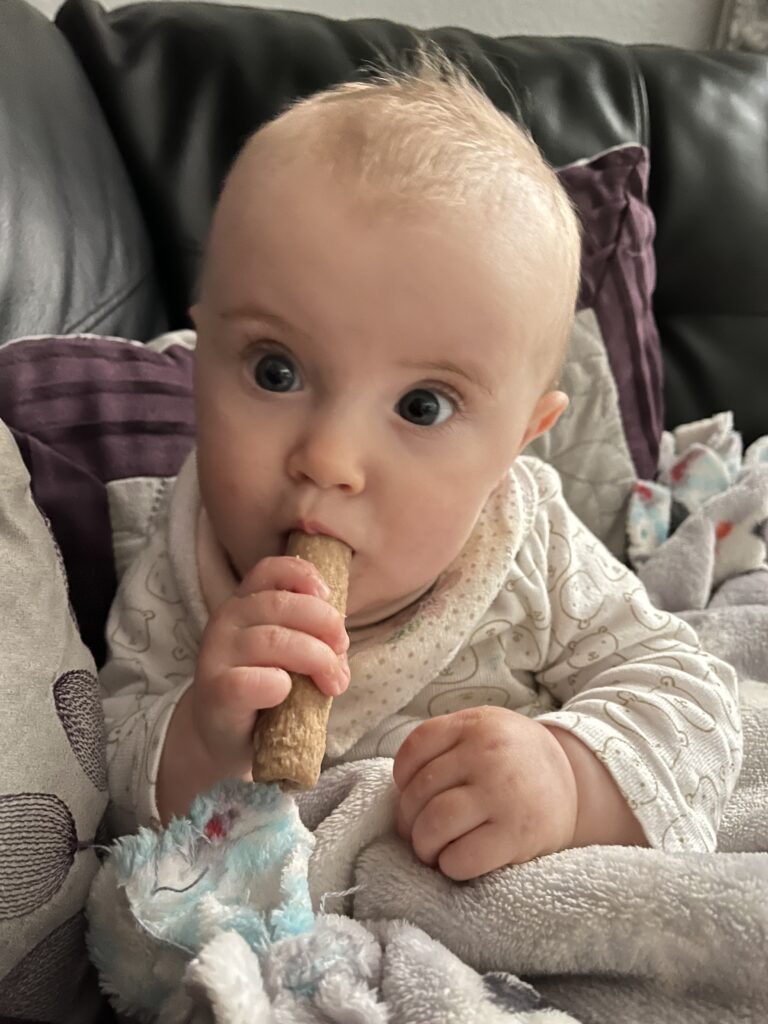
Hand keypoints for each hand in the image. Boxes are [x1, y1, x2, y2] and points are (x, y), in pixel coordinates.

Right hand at [158, 555, 348, 818]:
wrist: (222, 736)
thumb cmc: (264, 689)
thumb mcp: (289, 654)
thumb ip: (313, 637)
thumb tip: (341, 645)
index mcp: (245, 603)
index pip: (270, 570)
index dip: (302, 574)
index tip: (329, 595)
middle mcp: (226, 620)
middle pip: (281, 605)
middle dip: (325, 625)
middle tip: (342, 653)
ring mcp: (216, 654)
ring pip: (273, 640)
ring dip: (315, 658)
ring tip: (332, 683)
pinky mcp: (215, 691)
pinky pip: (250, 680)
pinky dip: (277, 685)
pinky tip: (287, 693)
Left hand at [393, 706, 577, 879]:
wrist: (575, 782)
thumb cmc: (514, 760)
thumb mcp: (485, 731)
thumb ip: (446, 745)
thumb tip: (400, 791)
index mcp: (475, 725)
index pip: (415, 749)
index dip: (403, 779)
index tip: (413, 795)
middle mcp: (488, 754)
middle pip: (419, 793)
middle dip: (409, 821)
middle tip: (420, 833)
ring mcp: (502, 794)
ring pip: (433, 826)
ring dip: (425, 846)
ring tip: (434, 850)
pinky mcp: (517, 835)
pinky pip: (461, 858)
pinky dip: (450, 865)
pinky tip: (460, 860)